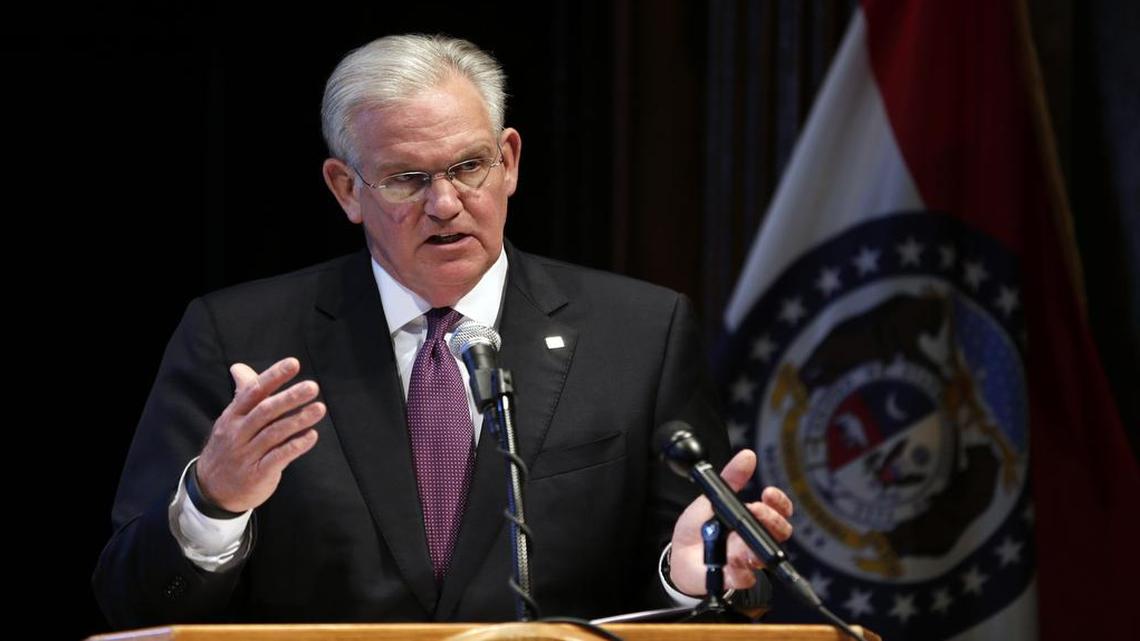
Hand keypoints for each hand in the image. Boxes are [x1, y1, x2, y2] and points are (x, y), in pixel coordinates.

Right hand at [195, 357, 325, 511]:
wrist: (211, 491)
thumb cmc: (228, 448)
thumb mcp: (230, 421)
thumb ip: (243, 395)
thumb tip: (240, 367)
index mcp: (232, 416)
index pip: (253, 392)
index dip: (273, 377)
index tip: (294, 363)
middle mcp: (238, 433)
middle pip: (265, 411)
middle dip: (289, 398)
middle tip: (312, 387)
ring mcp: (246, 454)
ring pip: (274, 433)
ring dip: (298, 420)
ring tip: (319, 408)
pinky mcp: (257, 474)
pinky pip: (278, 457)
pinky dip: (295, 446)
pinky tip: (312, 436)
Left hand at [668, 449, 793, 594]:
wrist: (678, 555)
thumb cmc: (700, 527)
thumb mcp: (711, 498)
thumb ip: (731, 478)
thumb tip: (748, 456)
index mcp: (752, 519)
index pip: (778, 511)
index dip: (779, 503)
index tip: (768, 493)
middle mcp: (753, 540)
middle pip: (780, 533)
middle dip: (772, 520)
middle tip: (756, 511)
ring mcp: (745, 560)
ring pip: (763, 556)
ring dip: (755, 546)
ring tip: (741, 540)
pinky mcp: (733, 578)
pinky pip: (745, 578)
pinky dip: (741, 572)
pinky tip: (732, 563)